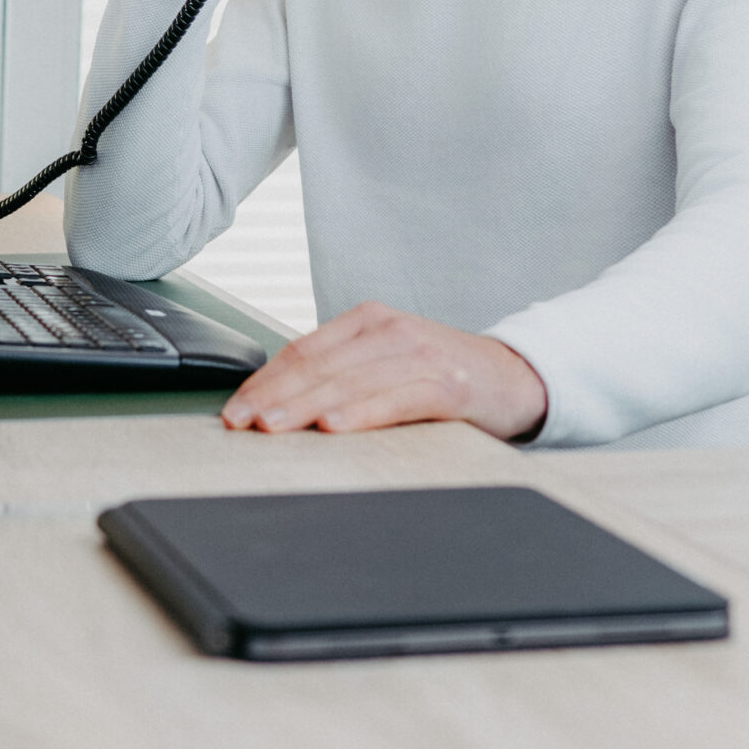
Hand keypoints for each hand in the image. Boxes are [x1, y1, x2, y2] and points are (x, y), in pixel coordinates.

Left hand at [221, 302, 547, 441]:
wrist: (515, 376)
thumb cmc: (438, 374)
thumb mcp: (384, 362)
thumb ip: (340, 372)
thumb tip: (276, 402)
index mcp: (365, 321)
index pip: (301, 351)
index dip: (263, 381)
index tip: (233, 410)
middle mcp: (388, 330)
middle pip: (317, 365)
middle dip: (272, 396)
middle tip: (240, 422)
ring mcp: (420, 354)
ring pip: (349, 381)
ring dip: (304, 406)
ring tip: (271, 427)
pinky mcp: (449, 384)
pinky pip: (397, 399)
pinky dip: (361, 413)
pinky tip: (334, 426)